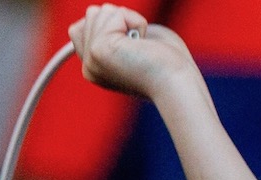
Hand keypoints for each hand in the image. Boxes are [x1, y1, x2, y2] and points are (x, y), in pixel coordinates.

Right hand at [68, 4, 195, 98]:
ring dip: (128, 21)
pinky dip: (136, 22)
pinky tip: (143, 44)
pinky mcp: (99, 51)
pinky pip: (114, 14)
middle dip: (122, 21)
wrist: (180, 86)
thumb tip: (107, 12)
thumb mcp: (139, 42)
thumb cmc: (171, 65)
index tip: (135, 44)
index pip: (81, 29)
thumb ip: (118, 28)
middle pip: (91, 15)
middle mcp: (89, 67)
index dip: (111, 26)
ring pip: (99, 12)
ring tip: (142, 46)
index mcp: (97, 69)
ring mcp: (91, 59)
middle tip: (141, 47)